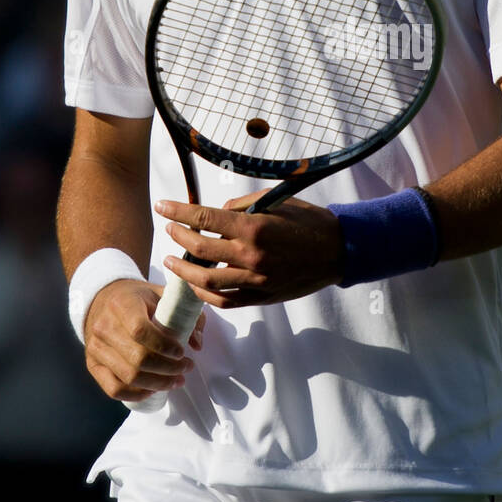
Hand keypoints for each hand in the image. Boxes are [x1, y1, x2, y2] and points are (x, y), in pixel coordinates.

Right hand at [83, 277, 204, 402]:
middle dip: (168, 369)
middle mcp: (104, 327)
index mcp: (121, 304)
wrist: (103, 300)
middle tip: (186, 368)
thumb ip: (184, 313)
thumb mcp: (161, 295)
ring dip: (157, 384)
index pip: (140, 331)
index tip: (182, 352)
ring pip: (128, 377)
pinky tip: (153, 390)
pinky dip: (136, 394)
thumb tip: (197, 344)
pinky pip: (114, 389)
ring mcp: (96, 348)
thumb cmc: (137, 299)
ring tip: (176, 380)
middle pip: (137, 358)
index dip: (164, 346)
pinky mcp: (93, 365)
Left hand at [155, 191, 344, 307]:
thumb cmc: (309, 221)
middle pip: (200, 249)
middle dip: (178, 237)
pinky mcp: (262, 297)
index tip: (162, 206)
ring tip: (172, 261)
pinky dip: (206, 295)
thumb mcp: (276, 201)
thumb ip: (242, 206)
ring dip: (184, 271)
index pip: (204, 218)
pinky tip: (196, 286)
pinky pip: (226, 301)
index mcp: (254, 227)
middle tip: (169, 230)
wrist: (339, 250)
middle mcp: (251, 255)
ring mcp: (256, 280)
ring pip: (207, 281)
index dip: (178, 212)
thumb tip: (215, 213)